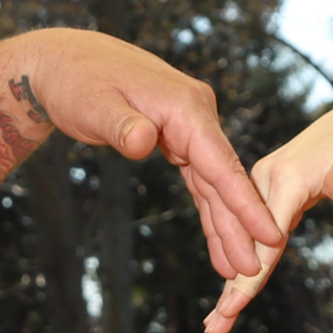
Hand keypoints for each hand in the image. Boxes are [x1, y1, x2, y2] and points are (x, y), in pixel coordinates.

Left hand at [21, 28, 282, 278]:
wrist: (64, 62)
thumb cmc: (77, 81)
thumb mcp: (94, 104)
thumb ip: (122, 125)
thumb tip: (142, 141)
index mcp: (185, 106)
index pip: (221, 163)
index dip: (244, 203)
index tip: (269, 235)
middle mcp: (196, 114)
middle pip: (223, 178)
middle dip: (239, 225)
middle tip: (251, 269)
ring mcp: (189, 125)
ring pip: (214, 182)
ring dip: (226, 223)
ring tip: (239, 266)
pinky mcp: (177, 135)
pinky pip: (199, 177)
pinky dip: (209, 206)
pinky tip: (220, 236)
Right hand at [203, 98, 332, 332]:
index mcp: (286, 178)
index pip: (265, 237)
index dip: (251, 275)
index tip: (233, 308)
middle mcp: (264, 181)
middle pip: (246, 243)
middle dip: (231, 290)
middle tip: (215, 330)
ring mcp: (262, 188)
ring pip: (244, 242)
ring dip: (231, 285)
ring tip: (217, 325)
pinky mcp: (267, 196)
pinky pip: (254, 236)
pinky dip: (244, 266)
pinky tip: (233, 295)